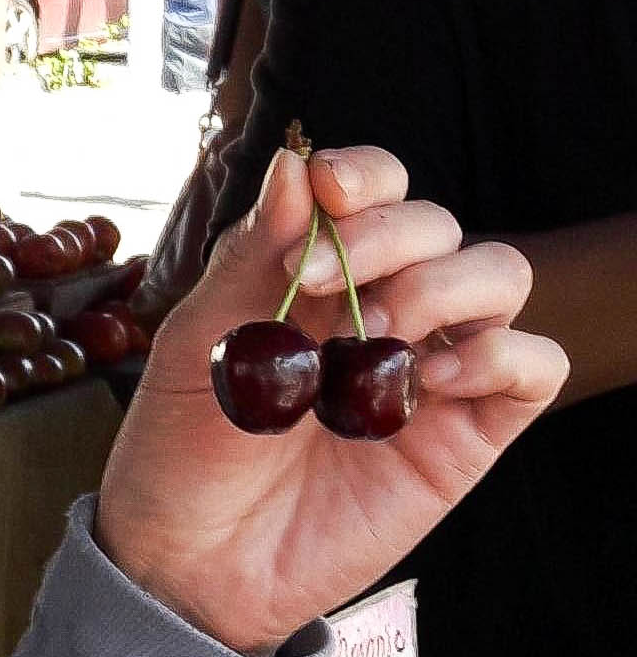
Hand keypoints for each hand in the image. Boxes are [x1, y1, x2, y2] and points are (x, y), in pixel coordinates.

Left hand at [96, 144, 566, 650]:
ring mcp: (430, 367)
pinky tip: (426, 375)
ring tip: (375, 330)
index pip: (376, 187)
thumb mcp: (200, 334)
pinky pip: (533, 366)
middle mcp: (383, 305)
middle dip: (384, 235)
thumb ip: (255, 252)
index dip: (364, 173)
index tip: (326, 194)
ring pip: (499, 275)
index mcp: (317, 269)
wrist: (194, 553)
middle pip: (437, 221)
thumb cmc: (185, 438)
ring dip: (442, 283)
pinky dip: (496, 353)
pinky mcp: (466, 435)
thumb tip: (296, 165)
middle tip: (317, 288)